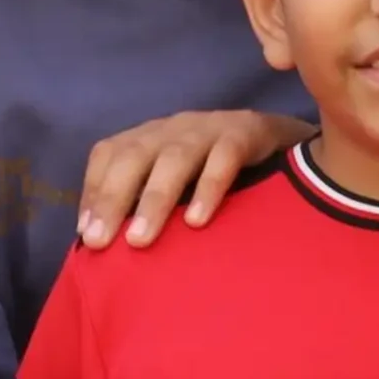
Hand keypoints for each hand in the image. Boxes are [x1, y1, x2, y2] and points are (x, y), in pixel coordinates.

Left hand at [77, 111, 311, 250]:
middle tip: (99, 243)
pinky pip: (224, 157)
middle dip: (113, 199)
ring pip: (174, 158)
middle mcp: (174, 127)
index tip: (86, 235)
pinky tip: (198, 221)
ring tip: (140, 240)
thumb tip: (109, 251)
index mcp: (152, 137)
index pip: (109, 154)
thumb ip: (149, 208)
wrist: (292, 144)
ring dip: (153, 199)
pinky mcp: (248, 131)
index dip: (93, 192)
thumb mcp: (182, 187)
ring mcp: (210, 127)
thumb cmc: (225, 177)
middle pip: (133, 155)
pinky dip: (209, 188)